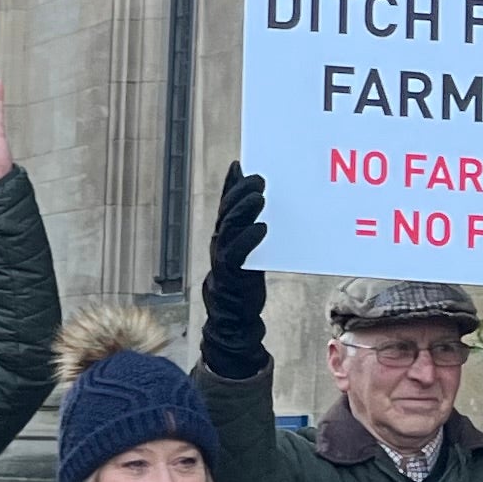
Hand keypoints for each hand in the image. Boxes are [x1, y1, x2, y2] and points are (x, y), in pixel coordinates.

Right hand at [202, 166, 270, 377]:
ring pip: (229, 228)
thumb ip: (251, 229)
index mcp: (225, 235)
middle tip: (259, 179)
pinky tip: (262, 227)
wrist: (234, 315)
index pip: (226, 205)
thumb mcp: (248, 251)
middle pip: (227, 212)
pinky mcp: (232, 275)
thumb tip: (260, 203)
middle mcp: (220, 243)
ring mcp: (224, 258)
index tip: (240, 165)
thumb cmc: (245, 279)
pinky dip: (248, 238)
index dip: (230, 185)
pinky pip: (236, 253)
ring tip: (260, 197)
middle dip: (240, 193)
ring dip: (243, 210)